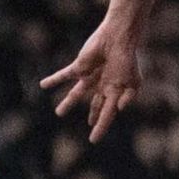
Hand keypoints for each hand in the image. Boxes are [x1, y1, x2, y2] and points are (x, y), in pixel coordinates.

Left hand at [41, 18, 142, 142]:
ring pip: (76, 94)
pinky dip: (54, 80)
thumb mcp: (135, 81)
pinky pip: (64, 75)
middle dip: (93, 115)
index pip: (107, 113)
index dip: (101, 127)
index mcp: (115, 90)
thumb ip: (128, 97)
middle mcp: (102, 85)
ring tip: (59, 113)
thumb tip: (118, 110)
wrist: (119, 38)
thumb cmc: (129, 58)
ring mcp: (89, 76)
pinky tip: (43, 85)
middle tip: (90, 125)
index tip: (93, 140)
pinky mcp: (79, 67)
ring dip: (68, 103)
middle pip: (96, 105)